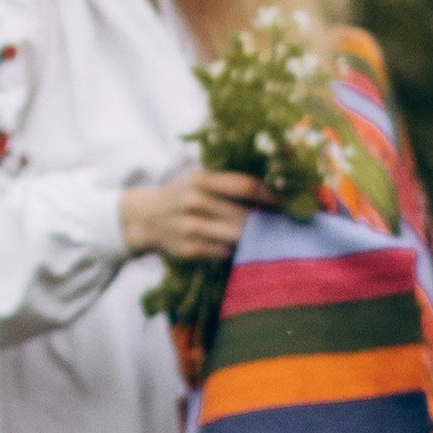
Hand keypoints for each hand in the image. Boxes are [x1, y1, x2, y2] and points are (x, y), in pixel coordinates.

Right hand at [119, 168, 274, 261]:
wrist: (145, 217)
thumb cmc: (182, 195)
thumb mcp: (199, 180)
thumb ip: (229, 185)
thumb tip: (274, 195)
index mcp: (201, 179)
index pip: (246, 186)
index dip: (271, 196)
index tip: (287, 204)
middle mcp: (194, 202)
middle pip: (245, 215)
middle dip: (267, 221)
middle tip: (283, 225)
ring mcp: (190, 228)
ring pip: (238, 236)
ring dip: (254, 238)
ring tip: (265, 237)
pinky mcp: (189, 250)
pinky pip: (225, 252)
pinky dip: (235, 250)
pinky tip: (238, 247)